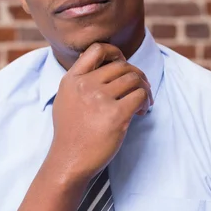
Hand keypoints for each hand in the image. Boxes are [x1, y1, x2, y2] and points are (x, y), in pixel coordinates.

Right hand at [49, 42, 152, 180]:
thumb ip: (79, 81)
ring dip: (144, 89)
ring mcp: (100, 99)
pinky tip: (141, 112)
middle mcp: (85, 85)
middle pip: (122, 66)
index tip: (123, 64)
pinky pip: (140, 96)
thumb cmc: (70, 134)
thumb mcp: (65, 99)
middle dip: (136, 75)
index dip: (115, 53)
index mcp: (72, 80)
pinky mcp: (116, 115)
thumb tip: (105, 65)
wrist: (69, 160)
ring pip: (134, 79)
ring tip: (142, 103)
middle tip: (141, 89)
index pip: (97, 49)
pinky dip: (146, 101)